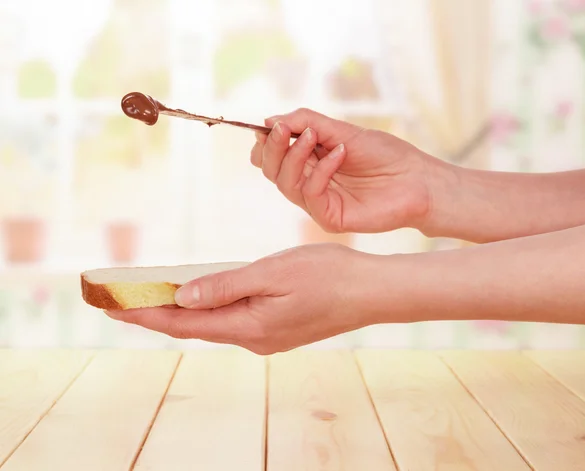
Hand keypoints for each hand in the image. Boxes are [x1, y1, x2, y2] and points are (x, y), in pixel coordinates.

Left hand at [104, 244, 381, 354]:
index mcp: (248, 325)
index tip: (111, 306)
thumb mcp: (273, 273)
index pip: (182, 322)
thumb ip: (225, 287)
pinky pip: (232, 321)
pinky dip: (209, 309)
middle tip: (122, 300)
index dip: (145, 314)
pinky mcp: (278, 328)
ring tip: (153, 297)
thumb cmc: (328, 276)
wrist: (372, 292)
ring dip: (181, 312)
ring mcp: (267, 336)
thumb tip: (182, 297)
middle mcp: (253, 337)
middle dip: (155, 313)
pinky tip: (202, 298)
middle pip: (193, 327)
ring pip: (212, 324)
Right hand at [250, 108, 451, 233]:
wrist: (418, 180)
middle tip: (284, 129)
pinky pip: (310, 194)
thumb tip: (269, 121)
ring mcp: (318, 202)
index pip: (273, 157)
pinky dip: (320, 170)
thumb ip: (307, 123)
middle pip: (272, 170)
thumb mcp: (343, 131)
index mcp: (310, 163)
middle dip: (273, 148)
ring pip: (285, 183)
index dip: (265, 142)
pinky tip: (338, 153)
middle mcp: (309, 183)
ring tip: (313, 136)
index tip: (269, 125)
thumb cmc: (386, 155)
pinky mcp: (329, 217)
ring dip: (295, 155)